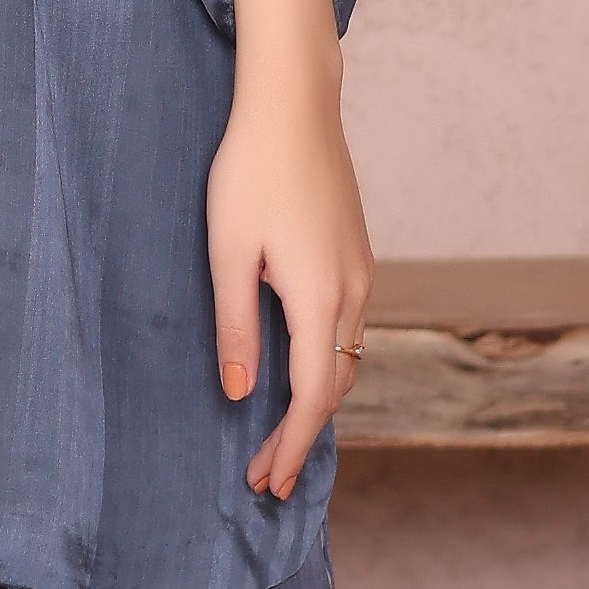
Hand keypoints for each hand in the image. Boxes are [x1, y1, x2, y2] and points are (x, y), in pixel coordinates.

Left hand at [209, 80, 373, 502]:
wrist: (295, 104)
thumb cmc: (250, 171)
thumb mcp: (227, 251)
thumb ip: (236, 326)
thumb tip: (241, 392)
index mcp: (319, 295)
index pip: (313, 395)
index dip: (292, 445)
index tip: (268, 483)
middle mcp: (353, 291)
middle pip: (336, 385)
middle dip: (302, 435)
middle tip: (264, 474)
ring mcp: (360, 271)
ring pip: (346, 358)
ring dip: (316, 401)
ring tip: (278, 433)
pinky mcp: (356, 254)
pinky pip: (348, 328)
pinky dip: (326, 364)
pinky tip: (296, 370)